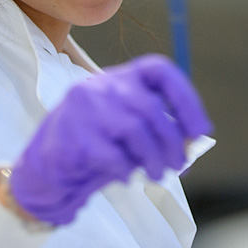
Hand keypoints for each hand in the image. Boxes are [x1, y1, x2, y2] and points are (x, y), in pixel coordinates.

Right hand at [8, 54, 211, 224]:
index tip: (201, 130)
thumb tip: (193, 142)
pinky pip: (113, 155)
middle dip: (172, 140)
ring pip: (134, 130)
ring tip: (157, 173)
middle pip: (151, 107)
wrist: (46, 167)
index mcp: (120, 77)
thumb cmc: (96, 144)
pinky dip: (125, 170)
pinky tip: (124, 176)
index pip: (160, 71)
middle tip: (179, 164)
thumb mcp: (127, 126)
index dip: (186, 99)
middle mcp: (101, 85)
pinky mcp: (73, 136)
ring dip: (153, 158)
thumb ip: (156, 127)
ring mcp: (84, 108)